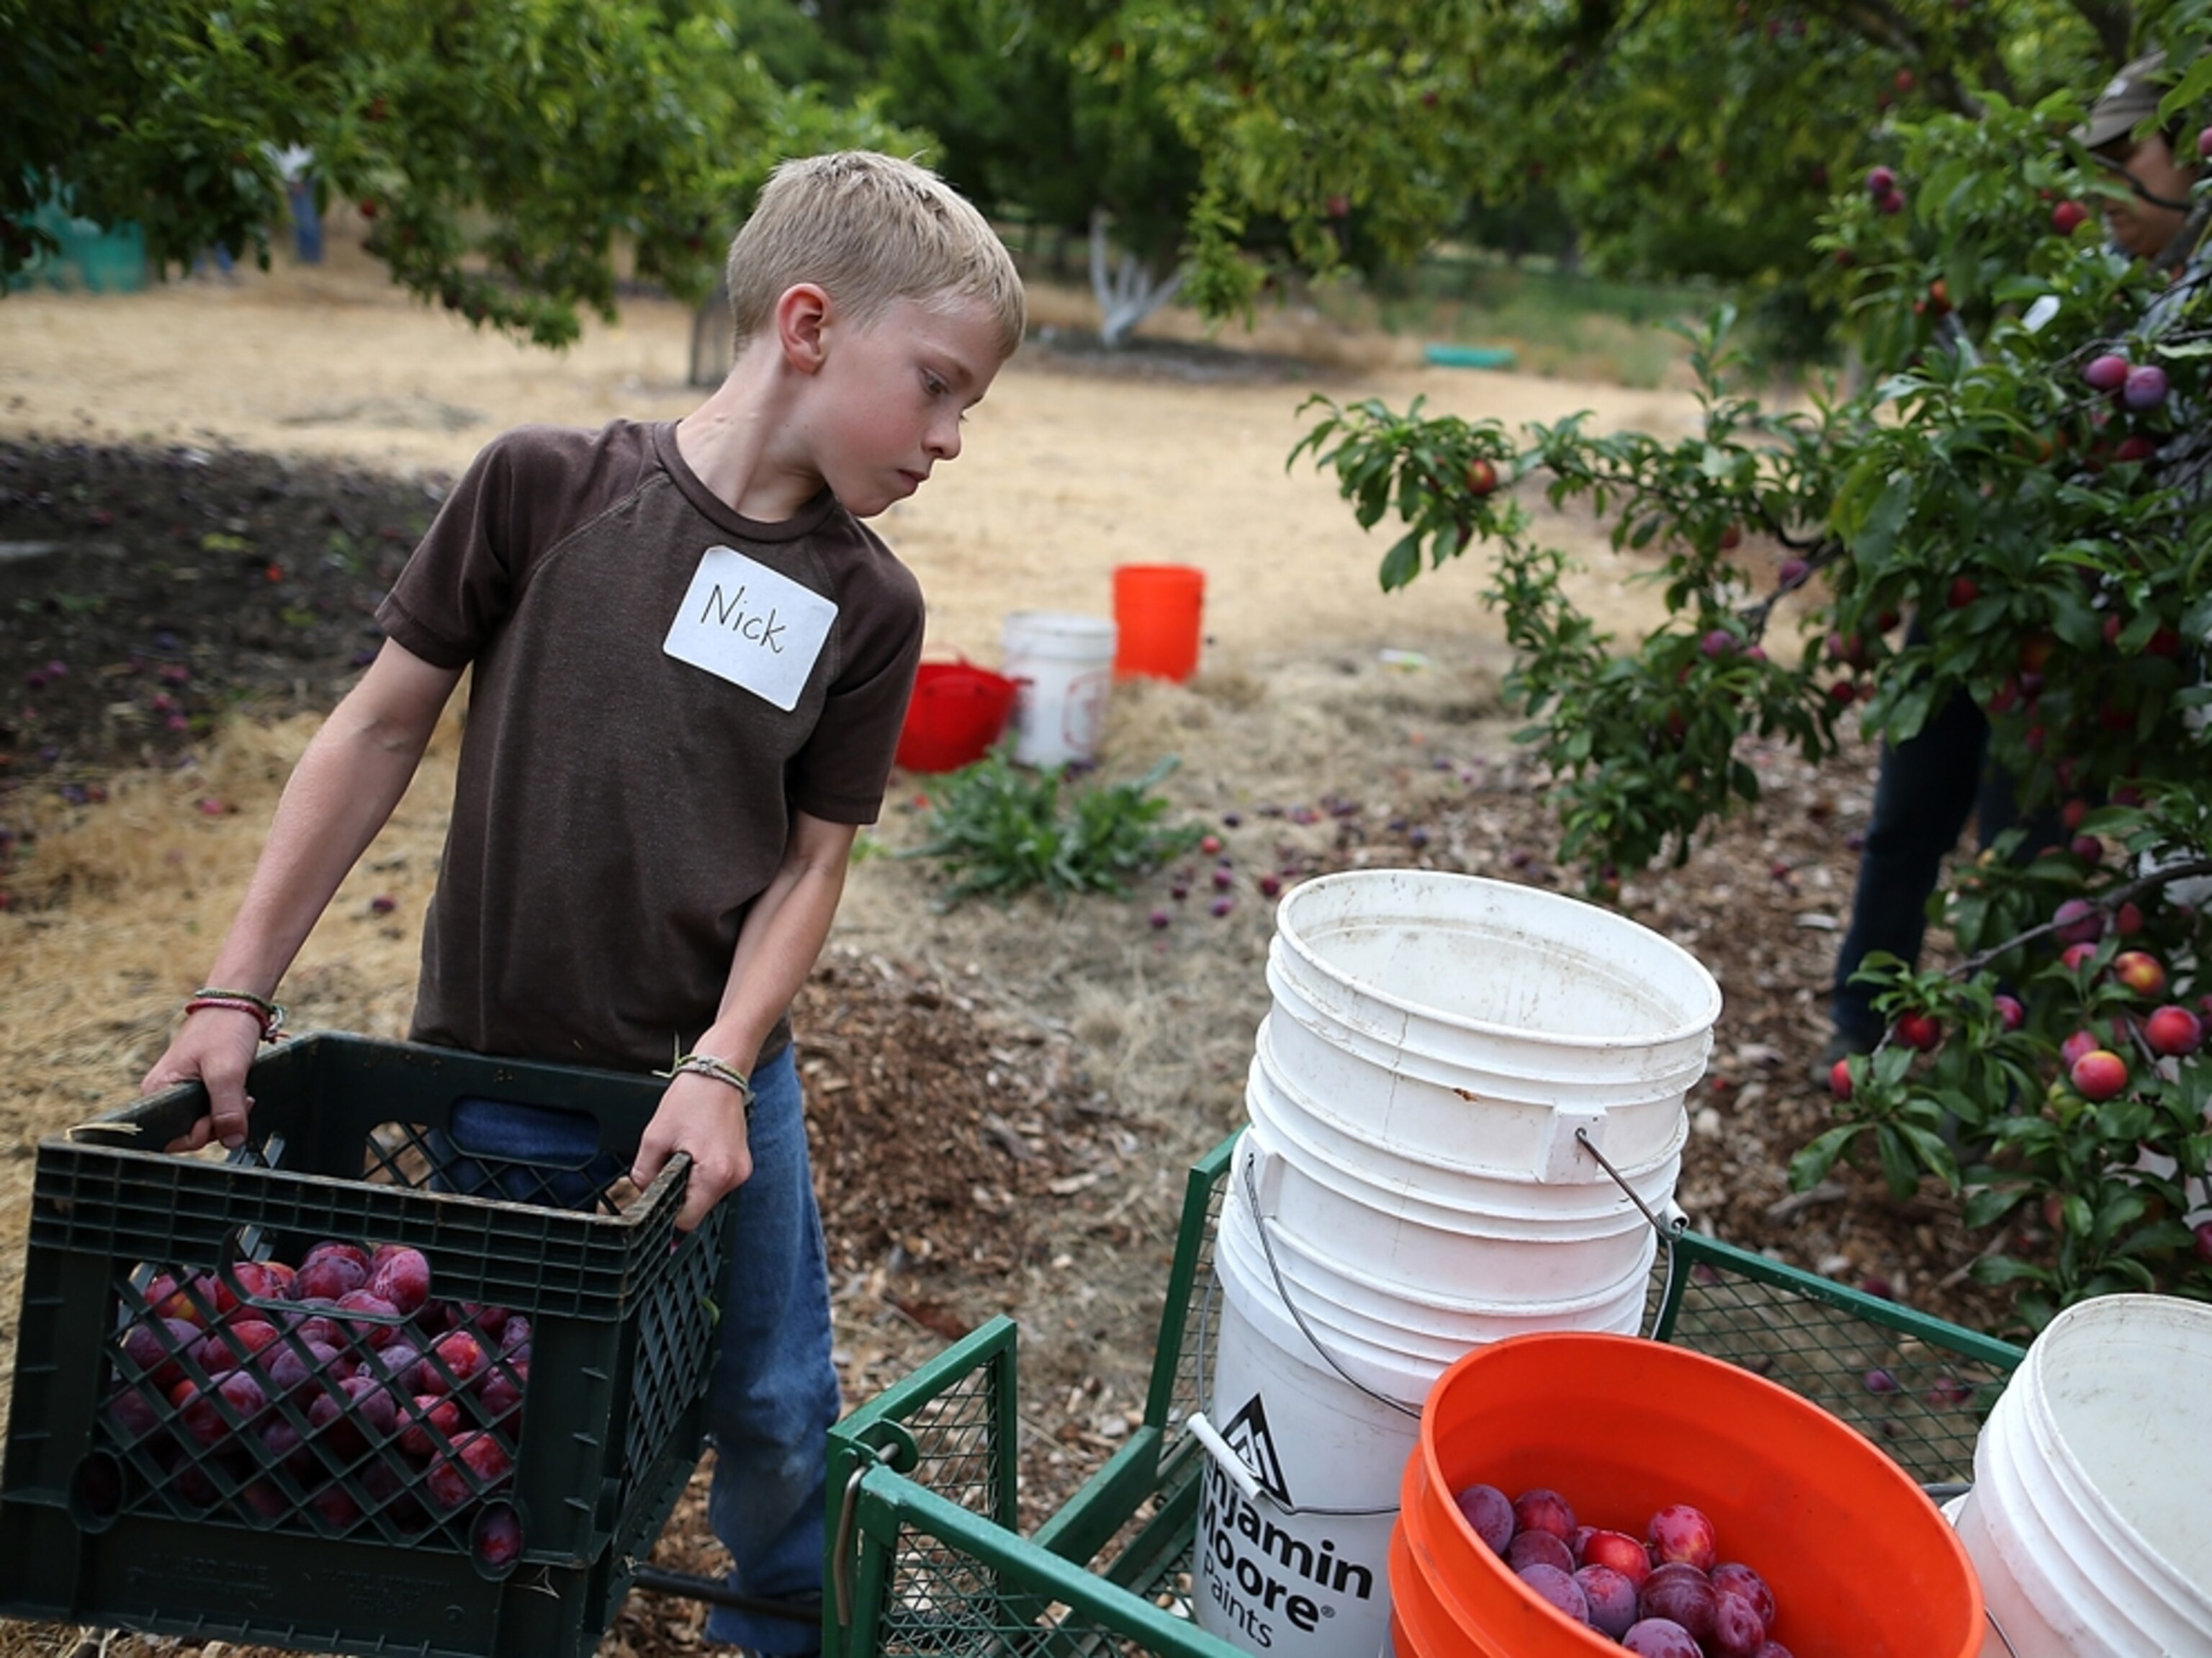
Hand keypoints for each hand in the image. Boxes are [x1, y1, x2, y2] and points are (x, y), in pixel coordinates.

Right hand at [140, 1007, 262, 1151]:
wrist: (238, 1001)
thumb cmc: (225, 1030)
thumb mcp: (227, 1072)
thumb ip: (227, 1109)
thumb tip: (232, 1141)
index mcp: (158, 1091)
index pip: (172, 1137)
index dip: (201, 1135)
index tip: (224, 1117)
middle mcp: (164, 1093)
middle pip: (190, 1131)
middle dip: (220, 1123)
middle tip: (242, 1100)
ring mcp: (181, 1090)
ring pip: (205, 1121)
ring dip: (229, 1113)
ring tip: (244, 1091)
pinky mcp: (199, 1085)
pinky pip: (213, 1108)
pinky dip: (231, 1104)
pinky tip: (242, 1090)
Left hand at [629, 1069, 753, 1230]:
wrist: (718, 1073)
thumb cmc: (690, 1099)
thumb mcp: (655, 1137)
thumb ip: (645, 1174)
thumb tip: (642, 1194)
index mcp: (715, 1174)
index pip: (689, 1220)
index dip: (668, 1219)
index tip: (656, 1211)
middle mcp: (734, 1177)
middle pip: (699, 1209)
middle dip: (678, 1197)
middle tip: (664, 1173)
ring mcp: (742, 1170)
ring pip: (707, 1196)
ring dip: (691, 1185)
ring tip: (681, 1155)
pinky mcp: (742, 1163)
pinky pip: (717, 1182)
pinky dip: (702, 1175)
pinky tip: (693, 1153)